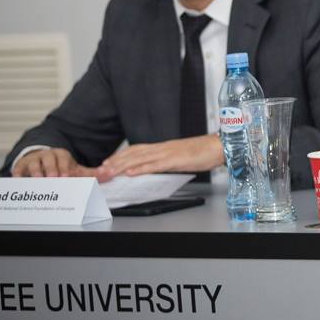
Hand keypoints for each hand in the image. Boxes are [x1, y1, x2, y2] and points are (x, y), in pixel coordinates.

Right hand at [11, 148, 98, 177]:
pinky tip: (18, 179)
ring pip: (34, 163)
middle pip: (49, 160)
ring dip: (36, 171)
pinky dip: (18, 174)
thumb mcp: (75, 169)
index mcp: (61, 155)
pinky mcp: (22, 165)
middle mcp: (47, 155)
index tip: (67, 175)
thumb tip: (110, 173)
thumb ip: (92, 173)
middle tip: (53, 178)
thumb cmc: (61, 167)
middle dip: (51, 169)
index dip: (65, 167)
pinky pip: (18, 168)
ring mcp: (34, 159)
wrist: (42, 160)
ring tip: (38, 179)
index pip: (63, 159)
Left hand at [96, 135, 223, 179]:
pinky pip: (155, 164)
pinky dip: (141, 168)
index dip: (120, 156)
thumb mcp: (180, 157)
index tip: (107, 163)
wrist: (219, 146)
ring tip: (109, 171)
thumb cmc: (203, 152)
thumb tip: (155, 169)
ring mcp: (168, 153)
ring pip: (140, 158)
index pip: (136, 150)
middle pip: (133, 153)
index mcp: (163, 147)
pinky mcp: (175, 159)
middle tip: (100, 169)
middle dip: (115, 161)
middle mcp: (162, 148)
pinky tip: (131, 173)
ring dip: (122, 165)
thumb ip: (167, 162)